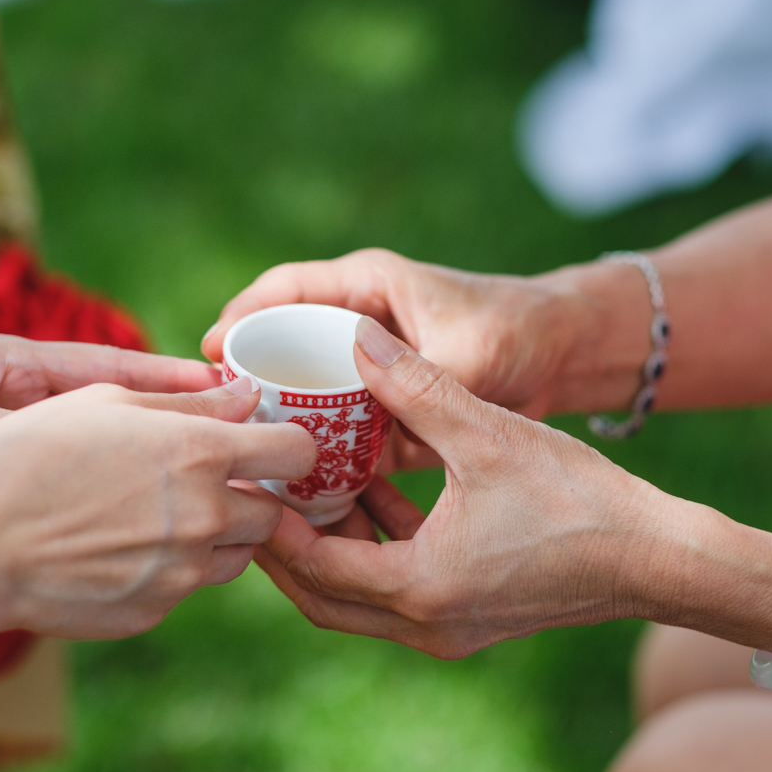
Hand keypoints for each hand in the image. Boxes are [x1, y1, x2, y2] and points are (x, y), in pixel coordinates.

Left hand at [0, 334, 221, 528]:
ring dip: (144, 471)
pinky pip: (61, 500)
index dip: (171, 380)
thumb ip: (18, 440)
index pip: (109, 370)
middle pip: (114, 416)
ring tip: (208, 490)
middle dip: (174, 428)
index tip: (231, 387)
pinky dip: (100, 511)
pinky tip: (141, 529)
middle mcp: (16, 407)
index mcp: (10, 369)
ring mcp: (7, 452)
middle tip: (243, 442)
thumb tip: (96, 461)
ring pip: (94, 461)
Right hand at [0, 378, 315, 639]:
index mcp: (200, 454)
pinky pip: (184, 588)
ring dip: (216, 537)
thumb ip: (189, 402)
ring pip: (235, 557)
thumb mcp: (104, 402)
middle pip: (271, 514)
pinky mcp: (154, 611)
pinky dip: (168, 569)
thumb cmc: (27, 455)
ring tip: (155, 517)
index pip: (296, 452)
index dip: (286, 446)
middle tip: (200, 482)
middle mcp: (205, 518)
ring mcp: (182, 574)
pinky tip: (118, 549)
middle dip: (247, 497)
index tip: (265, 446)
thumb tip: (247, 397)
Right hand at [202, 249, 586, 428]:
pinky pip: (338, 423)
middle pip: (282, 344)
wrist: (565, 356)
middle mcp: (359, 322)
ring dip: (281, 420)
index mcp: (367, 286)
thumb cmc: (517, 333)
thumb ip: (415, 381)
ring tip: (247, 457)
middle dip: (249, 380)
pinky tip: (301, 484)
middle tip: (217, 419)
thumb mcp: (465, 357)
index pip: (282, 291)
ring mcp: (368, 366)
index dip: (238, 318)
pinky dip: (320, 449)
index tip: (206, 355)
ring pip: (305, 389)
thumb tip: (355, 414)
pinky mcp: (382, 403)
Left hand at [255, 318, 672, 659]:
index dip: (273, 524)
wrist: (659, 559)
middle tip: (260, 494)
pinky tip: (373, 492)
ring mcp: (448, 630)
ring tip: (308, 485)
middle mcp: (425, 625)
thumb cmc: (579, 500)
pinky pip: (397, 591)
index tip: (249, 481)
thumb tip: (357, 337)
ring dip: (331, 548)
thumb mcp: (489, 434)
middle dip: (285, 548)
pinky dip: (376, 549)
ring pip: (358, 599)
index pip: (314, 566)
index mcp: (421, 589)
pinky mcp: (469, 619)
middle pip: (321, 596)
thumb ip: (417, 388)